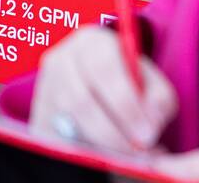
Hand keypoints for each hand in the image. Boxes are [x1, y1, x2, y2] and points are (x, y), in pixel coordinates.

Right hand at [31, 25, 177, 152]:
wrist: (94, 83)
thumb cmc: (126, 81)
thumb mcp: (150, 81)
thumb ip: (158, 98)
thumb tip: (151, 121)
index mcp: (92, 42)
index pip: (105, 69)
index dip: (126, 105)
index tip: (147, 133)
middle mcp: (62, 59)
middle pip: (82, 100)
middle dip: (114, 132)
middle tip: (138, 151)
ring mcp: (46, 86)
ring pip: (69, 122)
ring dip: (101, 145)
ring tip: (127, 155)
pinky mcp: (39, 113)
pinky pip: (57, 137)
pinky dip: (84, 151)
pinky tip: (106, 156)